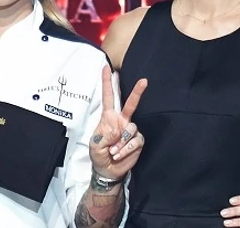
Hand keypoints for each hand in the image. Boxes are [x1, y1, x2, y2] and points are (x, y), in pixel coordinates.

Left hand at [88, 66, 146, 180]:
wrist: (108, 170)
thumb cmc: (99, 154)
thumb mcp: (95, 144)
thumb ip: (104, 134)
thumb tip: (116, 129)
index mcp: (108, 118)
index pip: (108, 97)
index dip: (107, 83)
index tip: (107, 68)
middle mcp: (121, 121)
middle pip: (130, 103)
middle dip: (137, 92)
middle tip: (144, 80)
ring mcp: (130, 130)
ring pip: (131, 129)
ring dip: (121, 142)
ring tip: (113, 151)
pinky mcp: (137, 141)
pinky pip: (135, 141)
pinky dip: (126, 149)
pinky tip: (120, 154)